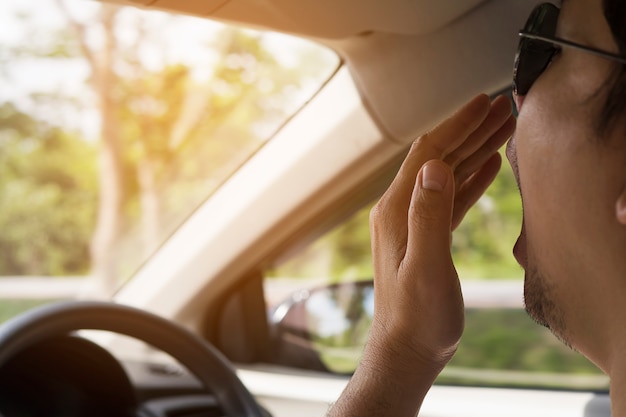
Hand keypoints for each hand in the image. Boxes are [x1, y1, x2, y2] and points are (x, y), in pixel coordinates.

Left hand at [367, 94, 515, 372]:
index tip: (484, 102)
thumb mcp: (427, 266)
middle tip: (501, 106)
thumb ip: (430, 215)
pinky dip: (470, 178)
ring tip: (503, 128)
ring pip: (447, 174)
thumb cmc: (416, 317)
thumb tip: (436, 165)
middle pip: (438, 157)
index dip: (458, 124)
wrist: (406, 350)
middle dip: (470, 130)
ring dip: (474, 150)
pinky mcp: (424, 236)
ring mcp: (411, 222)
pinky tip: (488, 167)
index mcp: (396, 209)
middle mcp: (400, 209)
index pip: (429, 152)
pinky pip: (450, 198)